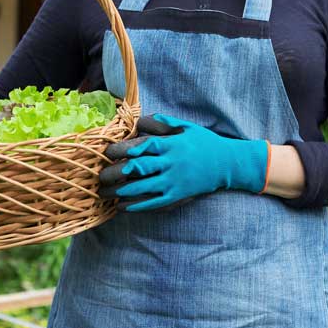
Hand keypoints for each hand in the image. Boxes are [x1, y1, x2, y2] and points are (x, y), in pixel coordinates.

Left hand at [98, 113, 268, 212]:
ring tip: (105, 193)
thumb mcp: (186, 127)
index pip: (141, 146)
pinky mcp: (177, 195)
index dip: (121, 150)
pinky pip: (153, 203)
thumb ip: (164, 123)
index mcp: (170, 144)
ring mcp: (174, 181)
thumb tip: (142, 121)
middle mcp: (170, 163)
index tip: (107, 153)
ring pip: (141, 188)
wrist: (227, 164)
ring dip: (120, 192)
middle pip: (136, 168)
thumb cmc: (205, 143)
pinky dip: (136, 206)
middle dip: (115, 173)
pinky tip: (122, 207)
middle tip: (100, 176)